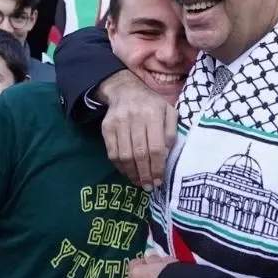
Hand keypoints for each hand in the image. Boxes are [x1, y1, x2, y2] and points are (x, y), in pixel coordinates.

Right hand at [97, 70, 177, 187]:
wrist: (126, 90)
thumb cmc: (152, 105)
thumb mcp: (168, 112)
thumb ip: (171, 133)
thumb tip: (166, 156)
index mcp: (154, 114)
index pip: (156, 147)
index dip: (157, 167)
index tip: (159, 181)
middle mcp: (135, 117)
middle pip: (140, 154)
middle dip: (145, 174)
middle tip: (149, 186)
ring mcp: (118, 122)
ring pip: (125, 155)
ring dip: (132, 173)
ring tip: (138, 182)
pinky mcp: (106, 127)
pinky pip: (112, 153)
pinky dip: (120, 166)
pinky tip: (128, 172)